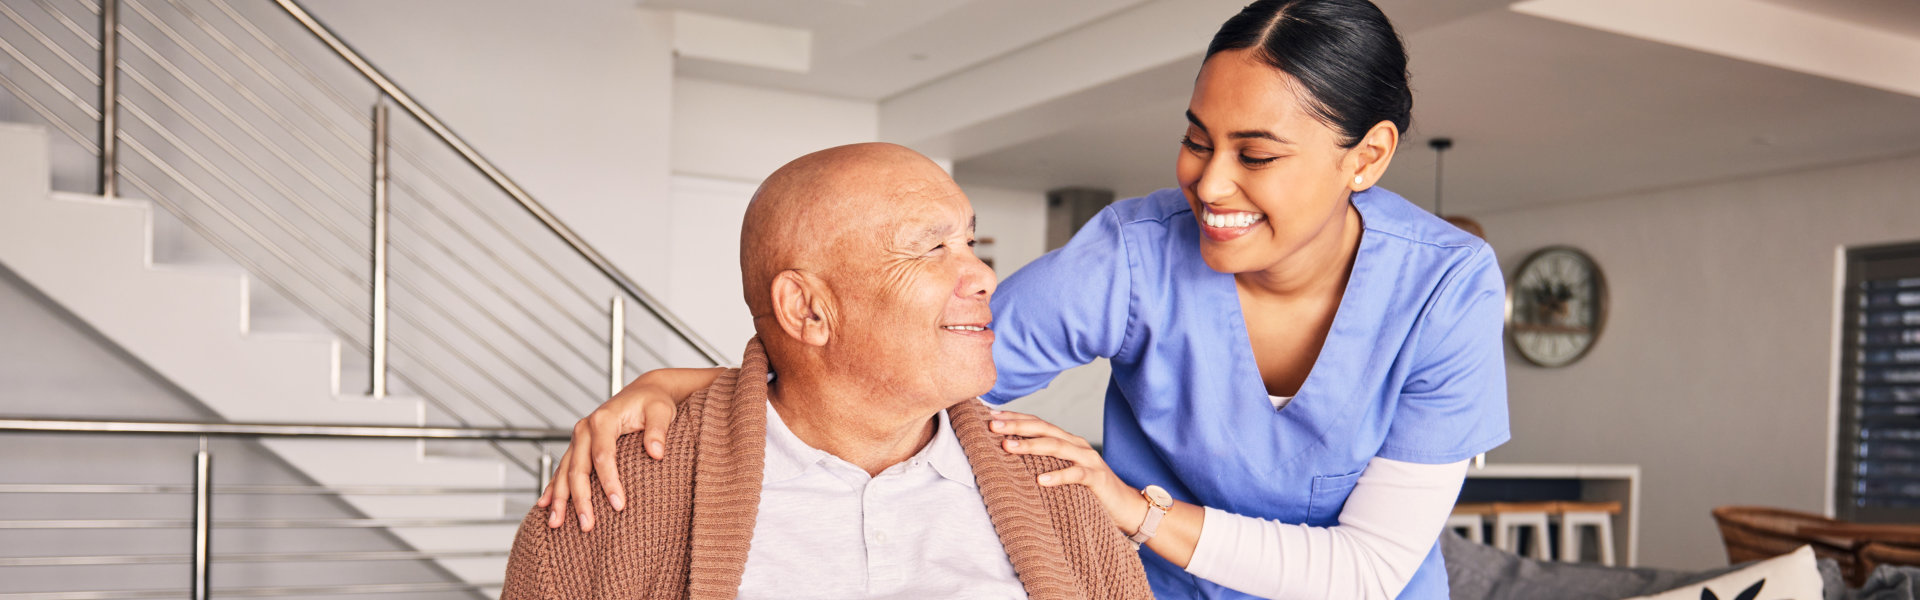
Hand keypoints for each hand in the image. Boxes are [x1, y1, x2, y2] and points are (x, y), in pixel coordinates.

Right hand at [533, 383, 677, 530]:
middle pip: (578, 469)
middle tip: (587, 526)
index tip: (618, 506)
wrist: (644, 392)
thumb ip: (658, 430)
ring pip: (564, 472)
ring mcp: (578, 438)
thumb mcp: (661, 411)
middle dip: (581, 499)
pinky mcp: (578, 446)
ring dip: (559, 499)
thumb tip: (656, 453)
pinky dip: (552, 488)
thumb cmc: (654, 403)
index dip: (609, 482)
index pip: (603, 456)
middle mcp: (585, 429)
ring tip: (556, 525)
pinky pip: (562, 470)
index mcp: (603, 420)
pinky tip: (544, 506)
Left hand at [990, 409, 1149, 534]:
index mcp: (1066, 441)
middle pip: (1044, 429)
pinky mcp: (1097, 478)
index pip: (1038, 423)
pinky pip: (1076, 474)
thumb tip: (1010, 456)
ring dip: (1031, 445)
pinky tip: (1041, 480)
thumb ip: (1043, 461)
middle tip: (993, 426)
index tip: (991, 417)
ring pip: (1057, 447)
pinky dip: (1058, 476)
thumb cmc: (1087, 490)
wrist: (1126, 507)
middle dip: (1017, 426)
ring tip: (1008, 447)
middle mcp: (1076, 445)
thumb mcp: (1062, 471)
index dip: (1016, 418)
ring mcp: (1088, 460)